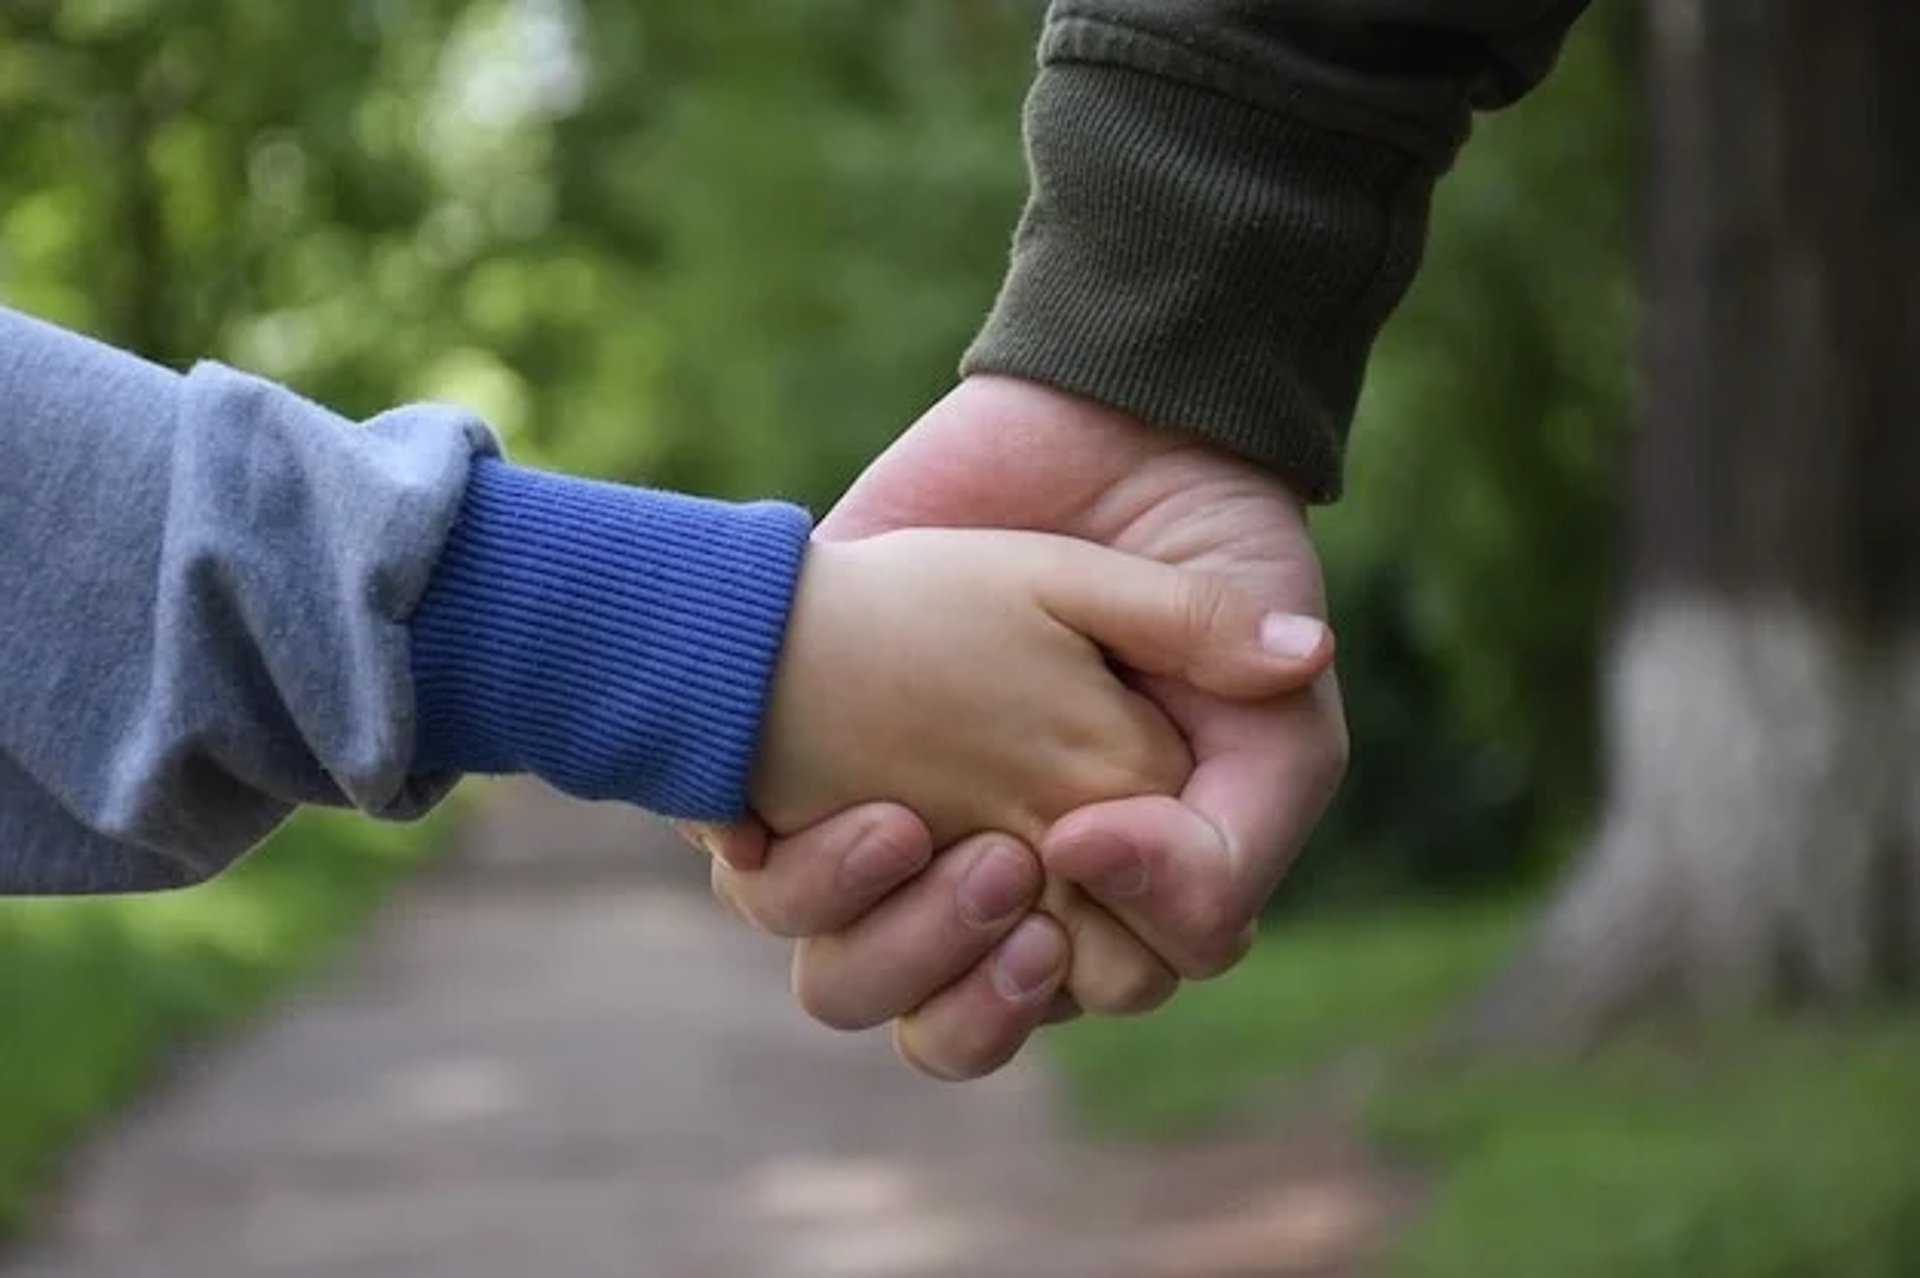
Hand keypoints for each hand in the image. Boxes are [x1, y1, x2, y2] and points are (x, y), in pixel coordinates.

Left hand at [699, 375, 1346, 1076]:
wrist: (1114, 428)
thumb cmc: (1215, 577)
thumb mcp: (1274, 707)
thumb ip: (1241, 830)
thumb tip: (1108, 868)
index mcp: (1112, 880)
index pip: (1100, 989)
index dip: (1103, 955)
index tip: (1091, 832)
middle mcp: (1001, 873)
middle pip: (965, 1025)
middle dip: (992, 984)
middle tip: (1014, 864)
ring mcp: (903, 828)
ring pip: (858, 987)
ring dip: (902, 945)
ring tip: (933, 839)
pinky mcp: (810, 767)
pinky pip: (771, 892)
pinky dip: (809, 878)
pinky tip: (867, 810)